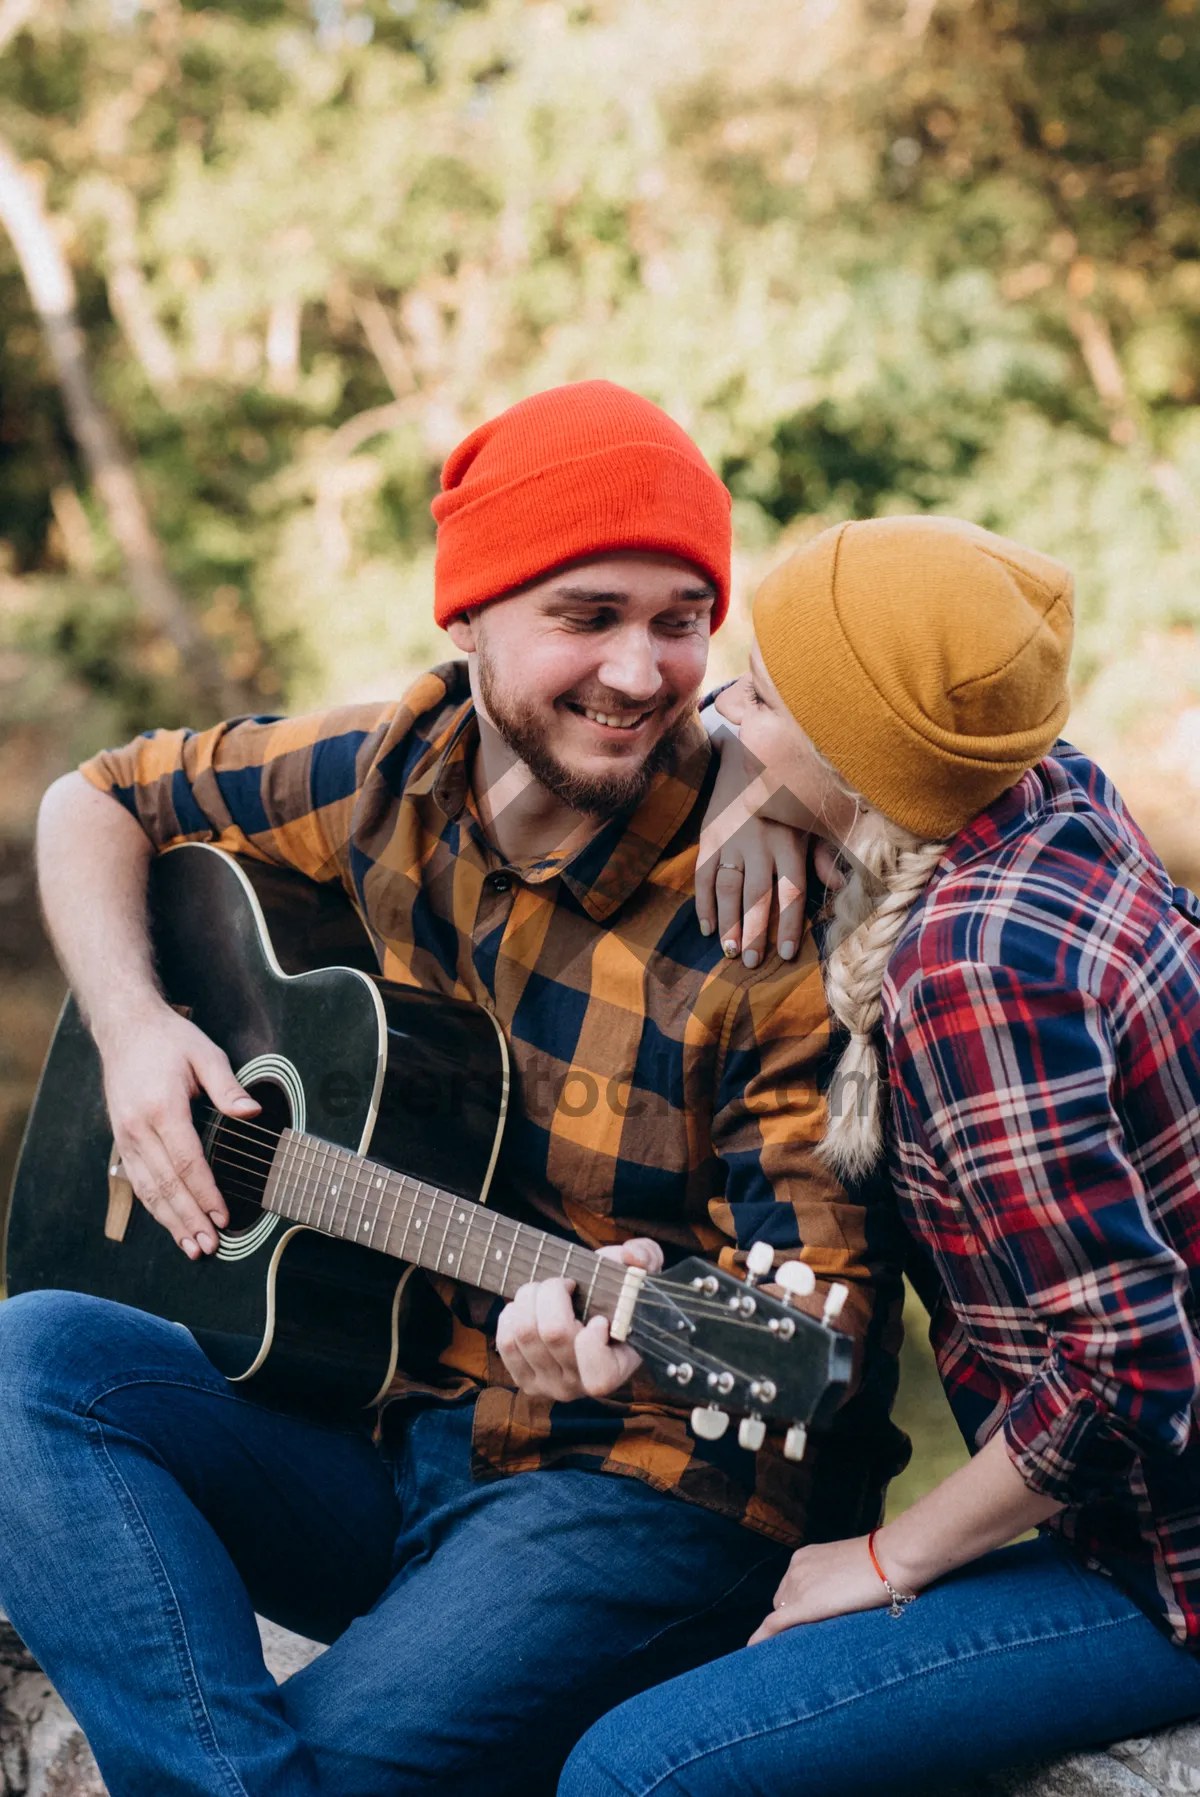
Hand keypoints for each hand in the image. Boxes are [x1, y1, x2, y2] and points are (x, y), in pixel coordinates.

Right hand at [97, 1001, 260, 1259]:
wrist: (125, 1028)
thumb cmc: (170, 1040)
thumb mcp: (206, 1054)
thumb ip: (229, 1088)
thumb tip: (253, 1113)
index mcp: (161, 1108)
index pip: (186, 1162)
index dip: (205, 1193)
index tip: (223, 1217)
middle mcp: (138, 1127)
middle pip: (165, 1184)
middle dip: (188, 1219)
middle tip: (208, 1247)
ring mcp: (125, 1136)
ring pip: (147, 1189)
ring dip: (170, 1221)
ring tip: (191, 1247)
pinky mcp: (121, 1139)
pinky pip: (138, 1180)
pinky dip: (154, 1206)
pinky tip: (170, 1223)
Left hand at [495, 1237, 663, 1400]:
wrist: (587, 1312)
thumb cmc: (615, 1294)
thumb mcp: (638, 1272)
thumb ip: (644, 1256)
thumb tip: (631, 1257)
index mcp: (616, 1369)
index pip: (599, 1376)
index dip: (592, 1341)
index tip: (598, 1317)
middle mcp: (581, 1386)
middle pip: (553, 1333)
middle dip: (553, 1291)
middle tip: (564, 1282)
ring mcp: (549, 1385)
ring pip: (525, 1332)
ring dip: (529, 1297)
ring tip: (544, 1290)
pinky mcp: (523, 1378)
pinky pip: (505, 1341)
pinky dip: (512, 1313)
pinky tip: (528, 1306)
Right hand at [697, 724, 807, 966]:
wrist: (747, 752)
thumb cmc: (787, 793)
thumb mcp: (811, 820)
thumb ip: (824, 854)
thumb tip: (840, 887)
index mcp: (789, 842)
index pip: (790, 892)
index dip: (788, 925)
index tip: (785, 955)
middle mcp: (760, 844)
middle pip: (757, 897)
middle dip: (755, 933)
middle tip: (754, 963)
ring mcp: (731, 840)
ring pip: (728, 889)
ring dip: (729, 924)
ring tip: (731, 951)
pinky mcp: (709, 836)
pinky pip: (703, 875)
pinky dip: (703, 903)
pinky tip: (707, 927)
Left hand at [748, 1536, 893, 1643]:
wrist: (891, 1560)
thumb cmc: (883, 1564)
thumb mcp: (851, 1569)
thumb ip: (836, 1582)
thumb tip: (839, 1600)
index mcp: (805, 1557)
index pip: (790, 1590)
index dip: (796, 1609)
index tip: (802, 1625)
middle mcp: (795, 1568)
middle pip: (783, 1604)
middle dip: (791, 1622)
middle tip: (806, 1642)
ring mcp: (798, 1585)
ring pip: (781, 1617)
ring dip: (787, 1633)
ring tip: (795, 1655)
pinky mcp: (804, 1605)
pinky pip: (775, 1624)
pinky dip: (763, 1638)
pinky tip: (753, 1651)